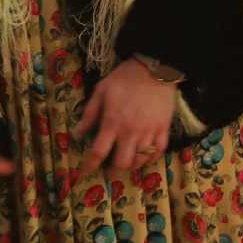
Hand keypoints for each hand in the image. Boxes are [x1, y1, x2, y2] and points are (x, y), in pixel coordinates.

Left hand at [77, 59, 179, 175]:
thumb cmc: (125, 78)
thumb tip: (78, 134)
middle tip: (109, 172)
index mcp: (112, 123)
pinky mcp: (164, 128)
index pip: (98, 152)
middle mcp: (130, 132)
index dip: (89, 167)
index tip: (83, 174)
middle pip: (121, 163)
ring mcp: (149, 131)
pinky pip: (159, 151)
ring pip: (140, 160)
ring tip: (127, 164)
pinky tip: (145, 156)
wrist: (155, 68)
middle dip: (113, 172)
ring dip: (131, 166)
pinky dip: (151, 158)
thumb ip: (89, 114)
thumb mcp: (101, 91)